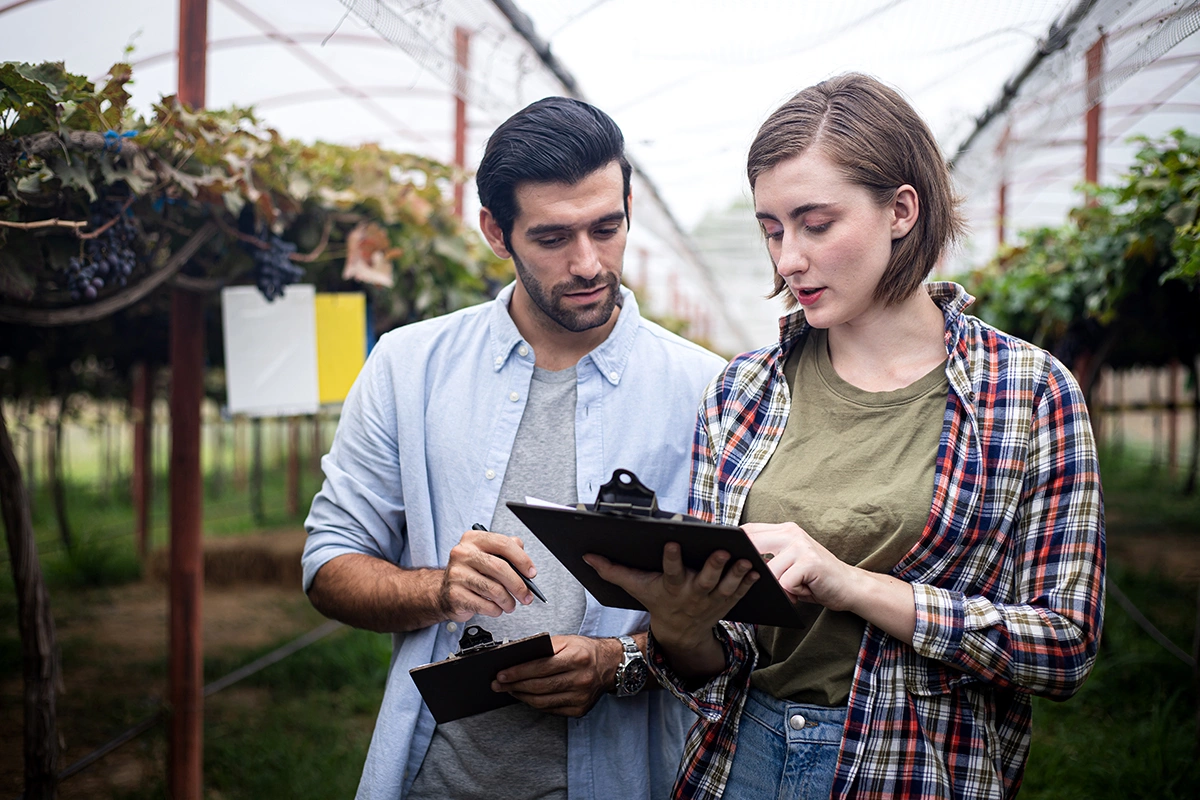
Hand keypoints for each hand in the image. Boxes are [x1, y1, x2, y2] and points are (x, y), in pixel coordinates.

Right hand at [437, 528, 537, 621]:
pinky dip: (495, 610)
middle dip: (518, 585)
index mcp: (473, 539)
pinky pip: (485, 605)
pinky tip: (495, 608)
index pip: (503, 544)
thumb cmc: (471, 573)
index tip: (531, 573)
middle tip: (527, 595)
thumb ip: (507, 552)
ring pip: (494, 589)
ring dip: (508, 601)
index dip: (522, 559)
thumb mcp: (487, 555)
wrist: (444, 591)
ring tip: (510, 604)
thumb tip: (525, 563)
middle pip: (500, 568)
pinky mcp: (455, 594)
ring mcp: (457, 574)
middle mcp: (462, 553)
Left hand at [492, 635, 618, 716]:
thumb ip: (542, 647)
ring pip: (542, 702)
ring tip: (509, 690)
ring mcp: (581, 697)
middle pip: (539, 687)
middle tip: (498, 684)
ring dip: (521, 696)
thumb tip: (516, 657)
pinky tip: (526, 696)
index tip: (501, 674)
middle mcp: (581, 679)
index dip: (518, 672)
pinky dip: (535, 703)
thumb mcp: (566, 641)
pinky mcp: (580, 709)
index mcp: (577, 658)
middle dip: (514, 686)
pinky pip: (551, 709)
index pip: (540, 668)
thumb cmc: (585, 650)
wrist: (611, 664)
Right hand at [584, 544, 757, 651]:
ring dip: (737, 574)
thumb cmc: (657, 600)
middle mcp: (692, 594)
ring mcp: (712, 600)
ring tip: (746, 559)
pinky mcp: (727, 601)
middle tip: (721, 551)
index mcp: (670, 587)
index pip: (670, 572)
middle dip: (713, 567)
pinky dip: (749, 582)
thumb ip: (613, 570)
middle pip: (704, 580)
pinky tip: (757, 568)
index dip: (672, 558)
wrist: (681, 632)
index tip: (673, 542)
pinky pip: (740, 592)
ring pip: (726, 586)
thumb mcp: (635, 587)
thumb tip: (587, 555)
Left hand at [741, 522, 858, 609]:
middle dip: (751, 567)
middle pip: (753, 545)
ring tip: (795, 587)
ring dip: (779, 586)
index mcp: (785, 530)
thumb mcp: (790, 561)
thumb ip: (769, 556)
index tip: (728, 556)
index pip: (750, 530)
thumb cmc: (815, 578)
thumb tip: (738, 563)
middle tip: (760, 581)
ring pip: (769, 571)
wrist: (850, 586)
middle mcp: (792, 533)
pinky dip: (793, 593)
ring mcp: (801, 546)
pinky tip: (805, 590)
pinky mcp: (809, 562)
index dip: (735, 544)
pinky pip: (785, 583)